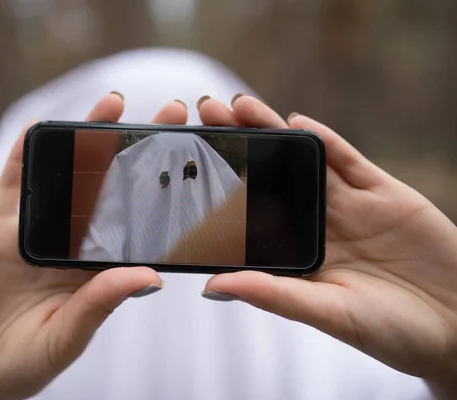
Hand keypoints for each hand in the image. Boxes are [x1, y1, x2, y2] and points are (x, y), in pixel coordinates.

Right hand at [0, 94, 188, 398]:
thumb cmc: (26, 358)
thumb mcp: (64, 337)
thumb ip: (99, 305)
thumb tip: (148, 276)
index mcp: (99, 263)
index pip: (138, 217)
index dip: (164, 188)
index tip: (192, 159)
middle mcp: (74, 236)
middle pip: (111, 182)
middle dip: (140, 147)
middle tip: (173, 111)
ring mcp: (37, 223)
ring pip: (67, 171)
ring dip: (89, 135)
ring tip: (116, 102)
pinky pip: (15, 178)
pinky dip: (25, 151)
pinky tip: (42, 124)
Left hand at [198, 95, 456, 390]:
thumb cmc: (393, 331)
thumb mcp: (330, 314)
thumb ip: (276, 295)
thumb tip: (214, 285)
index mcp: (297, 254)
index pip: (251, 214)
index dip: (221, 187)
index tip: (189, 163)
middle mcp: (317, 224)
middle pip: (271, 176)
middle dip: (240, 144)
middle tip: (207, 112)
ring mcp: (349, 206)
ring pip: (304, 161)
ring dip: (273, 131)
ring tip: (239, 105)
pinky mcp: (384, 193)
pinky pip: (349, 161)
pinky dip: (325, 140)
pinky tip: (297, 121)